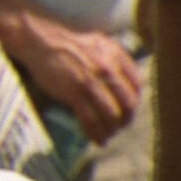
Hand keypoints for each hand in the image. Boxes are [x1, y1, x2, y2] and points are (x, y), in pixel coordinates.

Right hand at [8, 17, 141, 143]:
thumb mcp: (100, 44)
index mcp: (116, 55)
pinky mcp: (74, 93)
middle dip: (126, 119)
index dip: (135, 101)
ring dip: (112, 130)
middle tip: (121, 127)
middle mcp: (108, 68)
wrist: (42, 41)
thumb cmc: (69, 44)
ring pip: (111, 114)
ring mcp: (92, 81)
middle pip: (128, 102)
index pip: (137, 84)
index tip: (129, 110)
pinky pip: (91, 120)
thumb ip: (115, 59)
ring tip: (108, 136)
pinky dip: (97, 133)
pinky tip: (98, 139)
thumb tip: (125, 80)